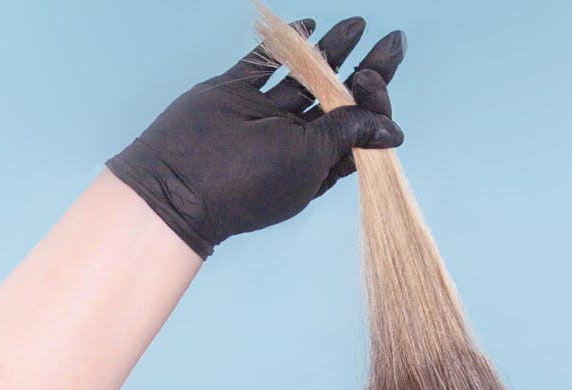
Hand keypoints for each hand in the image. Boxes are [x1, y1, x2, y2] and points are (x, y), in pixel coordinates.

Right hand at [105, 17, 406, 259]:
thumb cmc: (251, 181)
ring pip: (307, 78)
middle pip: (341, 101)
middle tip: (393, 43)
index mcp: (319, 164)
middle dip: (368, 72)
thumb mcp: (310, 158)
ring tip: (357, 25)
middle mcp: (295, 140)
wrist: (178, 182)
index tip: (373, 79)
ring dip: (332, 52)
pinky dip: (286, 46)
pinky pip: (265, 65)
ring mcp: (265, 115)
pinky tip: (309, 25)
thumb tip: (393, 131)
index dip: (375, 104)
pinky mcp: (236, 92)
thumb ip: (347, 134)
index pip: (360, 129)